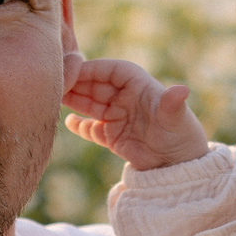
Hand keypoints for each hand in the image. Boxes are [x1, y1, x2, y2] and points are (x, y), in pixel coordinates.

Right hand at [63, 57, 209, 169]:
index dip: (93, 68)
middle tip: (55, 82)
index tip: (74, 70)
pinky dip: (80, 125)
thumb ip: (172, 104)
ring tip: (53, 98)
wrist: (179, 167)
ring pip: (90, 104)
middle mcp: (126, 98)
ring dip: (73, 100)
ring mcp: (118, 117)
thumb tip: (181, 91)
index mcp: (139, 85)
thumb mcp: (175, 119)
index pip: (112, 70)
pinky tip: (68, 122)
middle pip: (96, 85)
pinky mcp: (113, 137)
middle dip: (77, 83)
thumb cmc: (181, 137)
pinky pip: (91, 128)